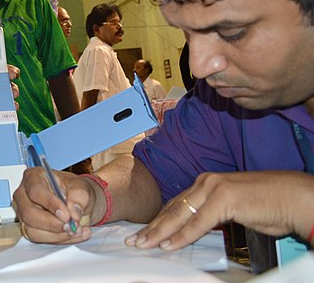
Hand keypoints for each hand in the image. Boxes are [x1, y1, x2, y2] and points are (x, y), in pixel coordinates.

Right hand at [12, 167, 96, 243]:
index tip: (67, 215)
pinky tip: (73, 235)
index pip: (36, 191)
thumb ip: (80, 196)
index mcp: (34, 177)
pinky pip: (40, 239)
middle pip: (29, 213)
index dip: (51, 204)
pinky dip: (59, 239)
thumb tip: (74, 212)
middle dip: (52, 224)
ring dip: (58, 235)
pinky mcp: (29, 228)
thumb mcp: (82, 187)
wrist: (76, 202)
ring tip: (77, 230)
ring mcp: (24, 213)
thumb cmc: (73, 189)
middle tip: (71, 226)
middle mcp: (24, 195)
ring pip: (33, 230)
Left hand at [125, 171, 313, 250]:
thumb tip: (196, 228)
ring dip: (160, 232)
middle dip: (152, 227)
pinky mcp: (224, 199)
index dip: (159, 220)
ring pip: (179, 214)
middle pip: (172, 208)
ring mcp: (214, 188)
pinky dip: (182, 236)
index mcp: (207, 182)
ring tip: (144, 244)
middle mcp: (206, 182)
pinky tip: (168, 245)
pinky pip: (198, 223)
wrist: (293, 198)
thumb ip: (213, 215)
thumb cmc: (268, 205)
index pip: (175, 204)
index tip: (144, 233)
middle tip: (134, 240)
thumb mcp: (233, 210)